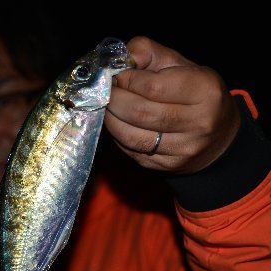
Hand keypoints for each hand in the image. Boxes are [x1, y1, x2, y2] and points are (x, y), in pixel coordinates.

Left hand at [105, 36, 240, 173]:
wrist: (218, 140)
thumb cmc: (195, 95)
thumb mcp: (181, 65)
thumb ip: (150, 52)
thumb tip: (123, 58)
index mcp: (206, 91)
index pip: (153, 86)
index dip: (128, 80)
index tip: (118, 76)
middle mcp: (199, 123)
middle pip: (140, 113)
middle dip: (114, 100)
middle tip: (105, 92)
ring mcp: (182, 149)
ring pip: (132, 136)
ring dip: (111, 120)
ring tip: (107, 107)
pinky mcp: (166, 166)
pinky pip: (131, 150)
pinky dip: (118, 135)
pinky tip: (117, 123)